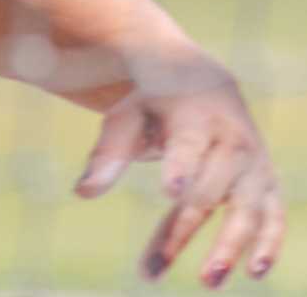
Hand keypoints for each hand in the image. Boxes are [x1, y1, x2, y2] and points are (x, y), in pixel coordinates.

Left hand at [74, 63, 285, 286]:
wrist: (202, 81)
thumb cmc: (154, 103)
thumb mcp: (126, 115)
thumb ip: (109, 152)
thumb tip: (83, 192)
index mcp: (195, 117)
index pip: (188, 146)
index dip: (181, 167)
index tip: (170, 191)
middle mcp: (232, 141)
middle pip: (210, 190)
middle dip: (185, 227)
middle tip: (161, 261)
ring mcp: (255, 165)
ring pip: (247, 210)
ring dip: (231, 247)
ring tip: (208, 281)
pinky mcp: (266, 183)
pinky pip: (274, 216)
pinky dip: (269, 243)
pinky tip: (253, 273)